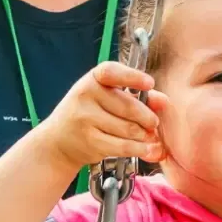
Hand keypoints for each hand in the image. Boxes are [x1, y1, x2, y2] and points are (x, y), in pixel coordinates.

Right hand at [37, 61, 167, 172]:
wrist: (58, 141)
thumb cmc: (88, 114)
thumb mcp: (106, 97)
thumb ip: (136, 96)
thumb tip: (163, 101)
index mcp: (93, 79)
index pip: (112, 72)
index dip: (132, 77)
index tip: (149, 84)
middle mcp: (86, 95)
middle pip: (129, 106)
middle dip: (147, 117)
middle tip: (152, 123)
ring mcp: (85, 119)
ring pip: (129, 128)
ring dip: (143, 135)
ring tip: (145, 136)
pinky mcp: (90, 141)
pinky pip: (124, 146)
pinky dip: (139, 149)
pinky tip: (145, 149)